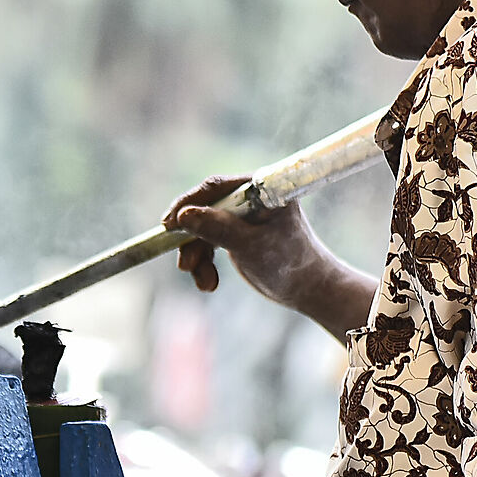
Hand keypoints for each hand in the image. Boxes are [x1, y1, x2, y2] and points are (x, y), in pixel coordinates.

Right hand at [166, 178, 322, 300]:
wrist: (306, 289)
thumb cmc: (288, 264)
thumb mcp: (250, 246)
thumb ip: (218, 229)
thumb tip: (184, 216)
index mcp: (261, 189)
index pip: (217, 188)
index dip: (189, 204)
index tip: (170, 224)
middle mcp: (250, 197)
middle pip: (205, 210)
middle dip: (192, 240)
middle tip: (185, 265)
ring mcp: (241, 215)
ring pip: (202, 229)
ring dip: (198, 257)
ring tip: (205, 283)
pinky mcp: (236, 232)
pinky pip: (208, 242)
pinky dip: (205, 263)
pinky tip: (209, 283)